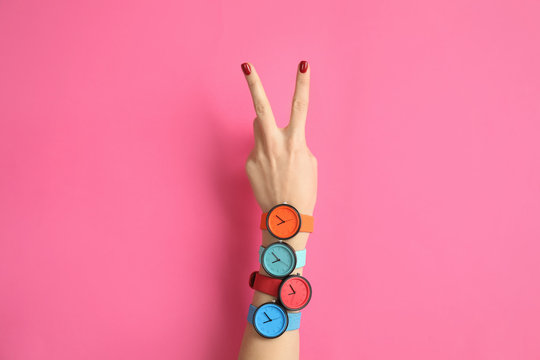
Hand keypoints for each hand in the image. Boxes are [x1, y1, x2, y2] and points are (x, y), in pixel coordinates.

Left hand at [241, 61, 316, 214]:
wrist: (286, 218)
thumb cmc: (303, 190)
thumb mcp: (309, 162)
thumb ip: (295, 141)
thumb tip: (277, 131)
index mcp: (295, 142)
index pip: (301, 106)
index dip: (303, 83)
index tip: (303, 64)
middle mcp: (274, 144)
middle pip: (261, 107)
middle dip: (254, 84)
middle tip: (245, 65)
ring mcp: (258, 153)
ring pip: (258, 127)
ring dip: (266, 130)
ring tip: (277, 154)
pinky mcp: (248, 163)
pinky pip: (257, 149)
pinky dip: (264, 155)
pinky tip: (270, 173)